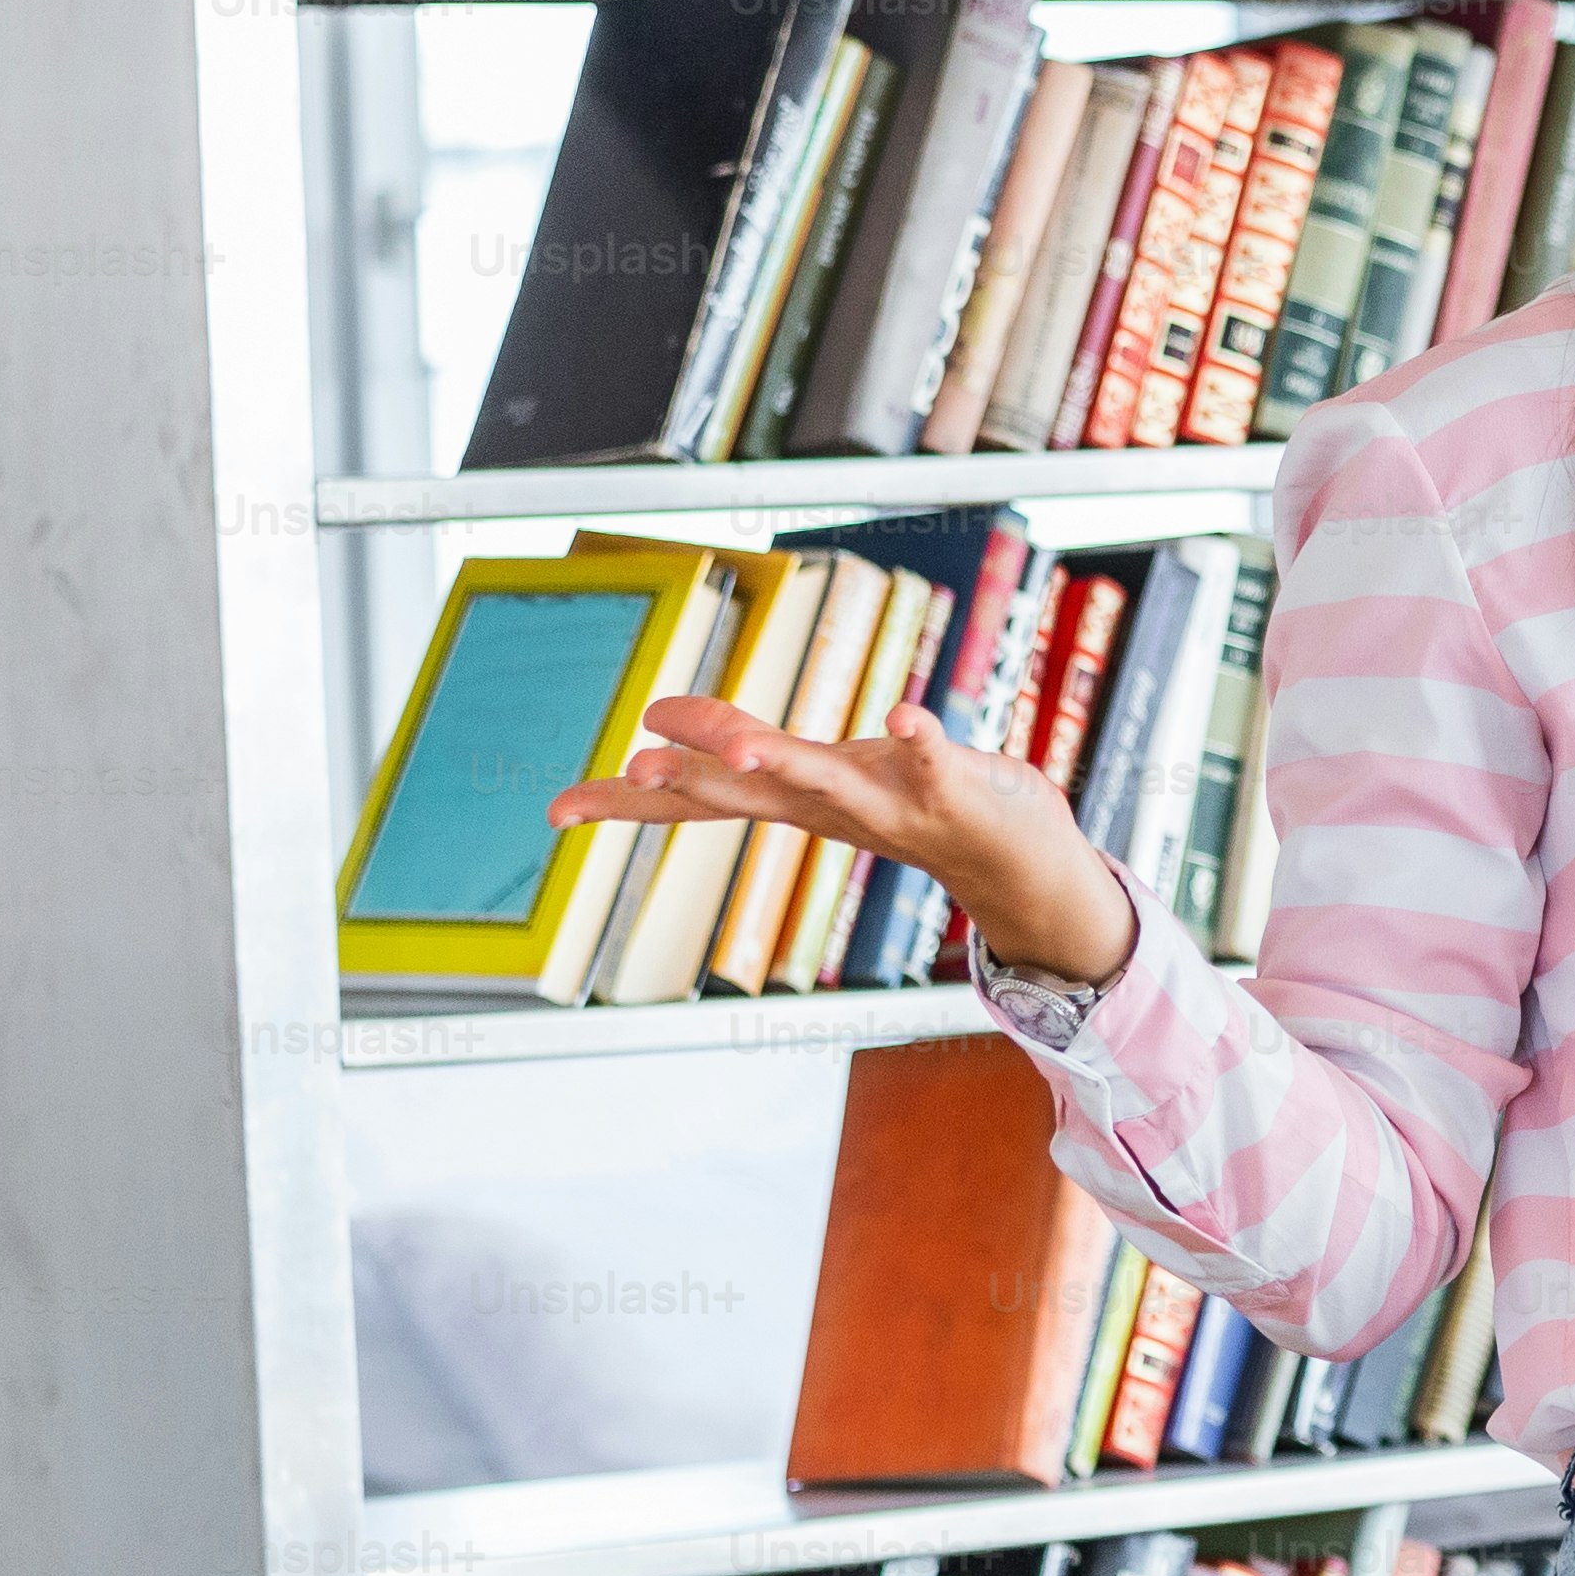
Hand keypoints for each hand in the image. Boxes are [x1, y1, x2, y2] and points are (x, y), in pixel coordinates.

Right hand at [548, 698, 1133, 983]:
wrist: (1018, 861)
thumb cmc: (910, 802)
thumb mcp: (815, 776)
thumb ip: (739, 752)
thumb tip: (655, 724)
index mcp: (794, 800)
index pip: (699, 800)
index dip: (629, 803)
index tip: (557, 810)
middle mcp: (834, 807)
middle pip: (752, 792)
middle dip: (696, 777)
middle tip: (634, 767)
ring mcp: (895, 800)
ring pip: (831, 785)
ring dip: (791, 765)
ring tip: (747, 747)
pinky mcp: (956, 786)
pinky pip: (937, 759)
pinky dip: (922, 738)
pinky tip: (905, 714)